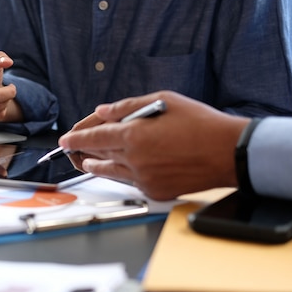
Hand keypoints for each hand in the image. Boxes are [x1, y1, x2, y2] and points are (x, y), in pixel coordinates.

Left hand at [58, 91, 250, 199]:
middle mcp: (134, 159)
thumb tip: (102, 112)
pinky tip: (118, 169)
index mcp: (134, 135)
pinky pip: (129, 182)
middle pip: (98, 156)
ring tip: (87, 161)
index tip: (64, 140)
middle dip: (82, 151)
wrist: (228, 152)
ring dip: (96, 165)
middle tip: (72, 148)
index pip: (93, 138)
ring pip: (110, 172)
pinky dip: (121, 174)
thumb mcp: (164, 101)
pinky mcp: (154, 190)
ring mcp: (143, 178)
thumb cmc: (199, 123)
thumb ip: (128, 107)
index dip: (75, 138)